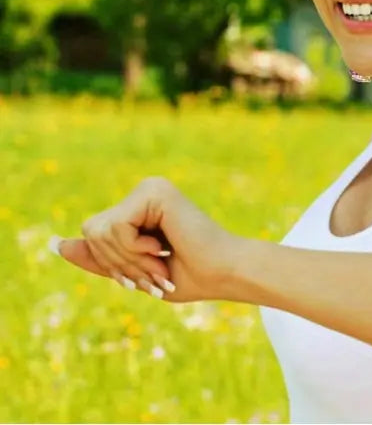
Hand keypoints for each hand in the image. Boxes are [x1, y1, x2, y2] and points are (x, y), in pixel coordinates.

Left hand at [50, 176, 239, 303]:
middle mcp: (144, 191)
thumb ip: (98, 257)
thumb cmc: (187, 275)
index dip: (111, 264)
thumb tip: (56, 244)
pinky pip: (115, 227)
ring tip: (159, 261)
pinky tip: (160, 247)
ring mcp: (150, 188)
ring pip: (99, 230)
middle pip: (91, 231)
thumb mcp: (131, 271)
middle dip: (117, 263)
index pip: (92, 235)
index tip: (146, 276)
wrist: (221, 273)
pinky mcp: (155, 191)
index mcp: (138, 207)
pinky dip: (132, 248)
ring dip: (126, 258)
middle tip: (154, 271)